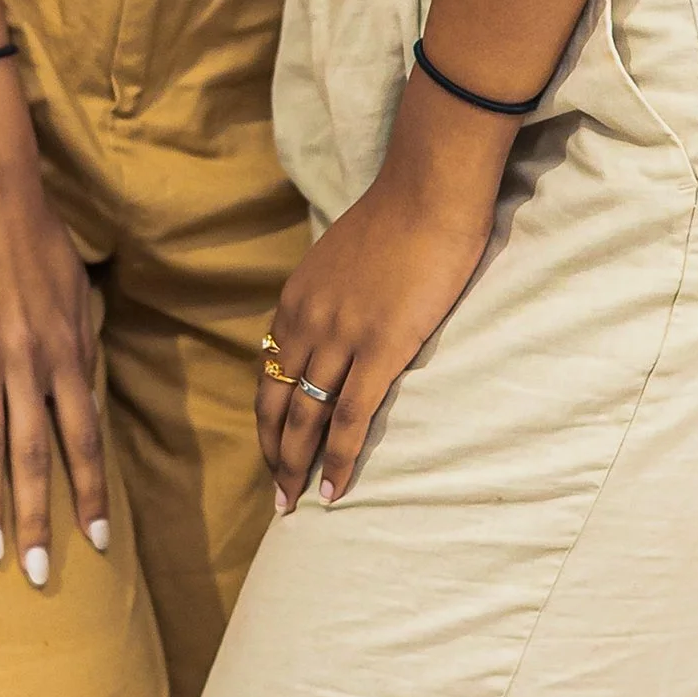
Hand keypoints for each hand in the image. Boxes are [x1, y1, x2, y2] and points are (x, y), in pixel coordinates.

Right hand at [0, 87, 107, 580]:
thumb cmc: (35, 234)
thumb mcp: (77, 291)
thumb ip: (80, 345)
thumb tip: (85, 393)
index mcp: (65, 351)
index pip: (83, 438)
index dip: (90, 493)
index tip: (98, 543)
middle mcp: (28, 360)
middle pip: (39, 454)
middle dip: (42, 520)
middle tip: (39, 576)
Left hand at [258, 93, 506, 507]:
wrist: (428, 192)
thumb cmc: (400, 217)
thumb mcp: (344, 256)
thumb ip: (333, 293)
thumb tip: (342, 316)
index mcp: (296, 300)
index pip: (269, 372)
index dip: (268, 417)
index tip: (273, 447)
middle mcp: (306, 323)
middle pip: (275, 403)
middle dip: (273, 453)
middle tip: (277, 495)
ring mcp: (340, 339)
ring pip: (305, 418)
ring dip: (296, 466)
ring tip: (296, 504)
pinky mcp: (379, 350)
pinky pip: (348, 418)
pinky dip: (336, 459)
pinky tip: (333, 490)